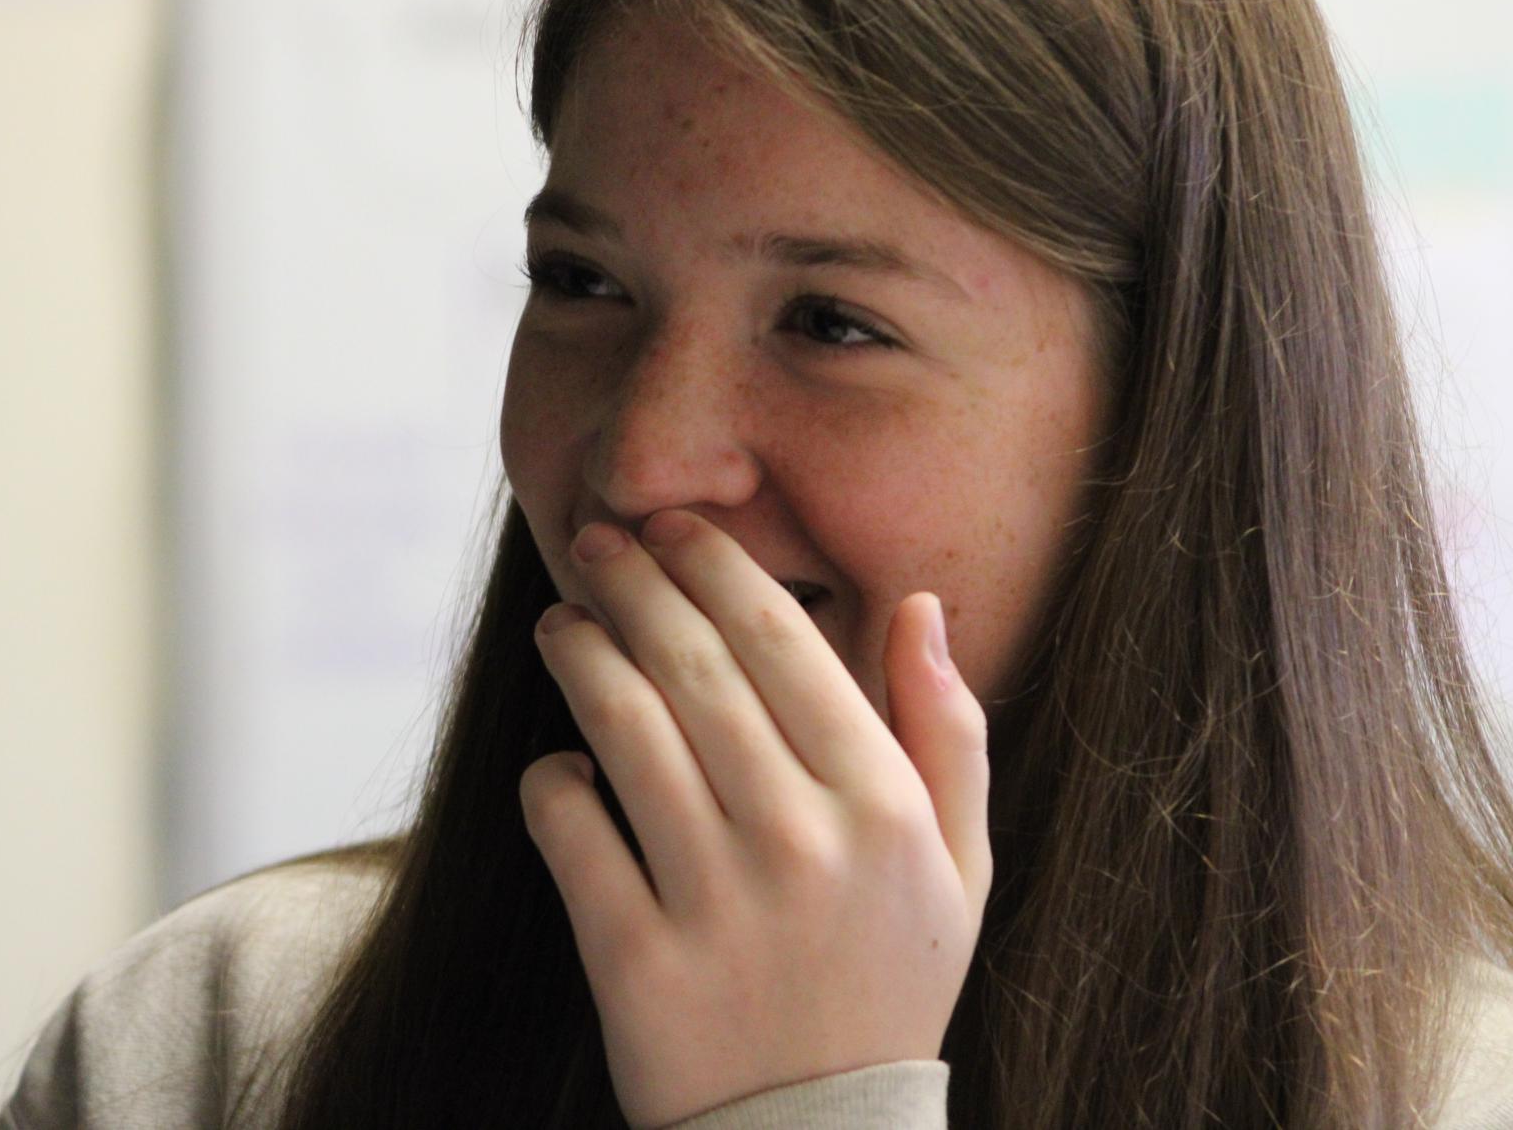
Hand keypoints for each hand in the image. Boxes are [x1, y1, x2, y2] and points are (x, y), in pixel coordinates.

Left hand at [518, 509, 991, 1128]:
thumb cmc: (889, 984)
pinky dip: (551, 780)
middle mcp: (801, 844)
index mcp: (883, 808)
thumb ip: (950, 733)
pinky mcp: (632, 962)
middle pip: (694, 670)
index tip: (677, 528)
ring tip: (562, 626)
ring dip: (580, 657)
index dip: (716, 567)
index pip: (786, 643)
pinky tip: (561, 763)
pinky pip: (568, 830)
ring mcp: (714, 904)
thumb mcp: (960, 868)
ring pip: (622, 730)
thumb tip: (921, 605)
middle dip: (635, 586)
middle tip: (600, 546)